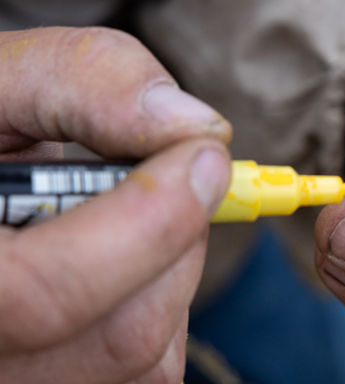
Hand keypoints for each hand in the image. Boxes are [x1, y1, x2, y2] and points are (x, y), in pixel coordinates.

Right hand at [0, 27, 231, 382]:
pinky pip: (150, 364)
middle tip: (161, 173)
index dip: (148, 225)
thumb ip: (84, 80)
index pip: (47, 293)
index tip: (206, 157)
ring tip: (122, 211)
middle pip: (125, 331)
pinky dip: (162, 296)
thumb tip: (196, 126)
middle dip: (175, 236)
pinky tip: (120, 253)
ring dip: (170, 265)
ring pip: (149, 353)